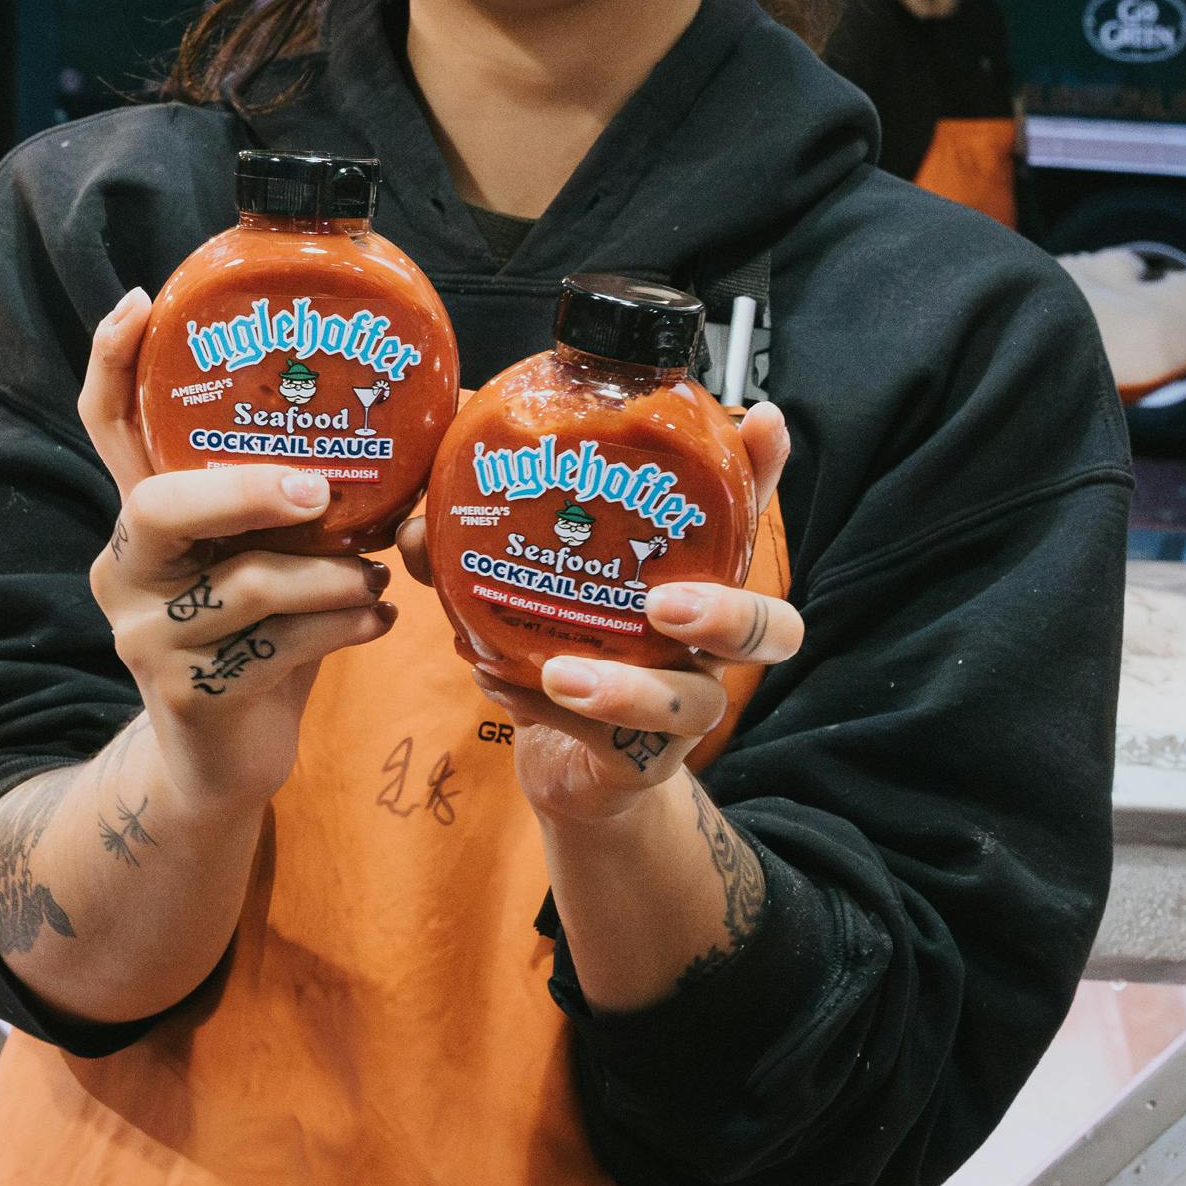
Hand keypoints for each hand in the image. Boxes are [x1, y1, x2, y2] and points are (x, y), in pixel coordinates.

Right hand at [80, 288, 395, 810]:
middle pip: (158, 504)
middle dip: (246, 489)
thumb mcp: (265, 553)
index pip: (107, 427)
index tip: (139, 301)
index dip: (112, 363)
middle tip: (322, 491)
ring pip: (245, 583)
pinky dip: (343, 628)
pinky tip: (378, 622)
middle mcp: (127, 567)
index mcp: (143, 518)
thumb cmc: (262, 630)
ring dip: (333, 578)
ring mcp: (146, 635)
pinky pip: (276, 647)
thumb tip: (412, 410)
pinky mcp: (187, 692)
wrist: (225, 761)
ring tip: (380, 576)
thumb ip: (295, 499)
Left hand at [393, 401, 798, 824]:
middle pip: (771, 630)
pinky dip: (547, 713)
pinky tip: (497, 684)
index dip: (766, 471)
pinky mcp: (642, 764)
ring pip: (695, 705)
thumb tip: (414, 527)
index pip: (747, 519)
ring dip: (628, 690)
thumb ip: (482, 548)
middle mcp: (705, 648)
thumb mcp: (532, 583)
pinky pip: (613, 747)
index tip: (764, 421)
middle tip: (659, 603)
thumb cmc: (565, 645)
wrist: (568, 765)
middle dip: (727, 613)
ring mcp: (683, 713)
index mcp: (693, 581)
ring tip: (560, 673)